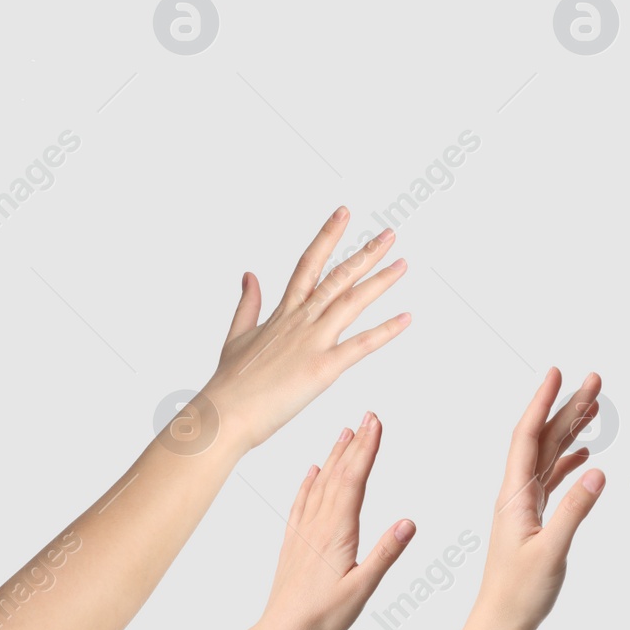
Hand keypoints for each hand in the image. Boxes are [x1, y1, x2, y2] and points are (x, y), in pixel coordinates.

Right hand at [201, 207, 410, 450]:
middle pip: (337, 277)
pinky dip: (385, 331)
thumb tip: (249, 274)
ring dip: (380, 282)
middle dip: (366, 253)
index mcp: (283, 312)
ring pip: (351, 302)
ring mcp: (312, 342)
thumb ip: (248, 303)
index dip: (328, 236)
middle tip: (389, 234)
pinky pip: (360, 345)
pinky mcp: (322, 368)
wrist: (224, 415)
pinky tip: (406, 318)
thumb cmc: (230, 382)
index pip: (309, 263)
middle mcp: (300, 320)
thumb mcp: (236, 335)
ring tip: (402, 264)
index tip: (344, 213)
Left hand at [253, 413, 414, 629]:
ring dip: (335, 455)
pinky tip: (313, 470)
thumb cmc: (322, 615)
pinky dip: (309, 482)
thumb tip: (409, 522)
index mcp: (337, 531)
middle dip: (356, 442)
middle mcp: (319, 524)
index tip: (376, 423)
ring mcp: (304, 531)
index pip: (355, 479)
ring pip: (321, 483)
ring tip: (345, 431)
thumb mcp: (363, 588)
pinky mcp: (295, 541)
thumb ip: (386, 553)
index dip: (366, 449)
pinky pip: (303, 502)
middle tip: (368, 415)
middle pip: (339, 473)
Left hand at [468, 369, 604, 629]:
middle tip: (592, 382)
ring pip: (550, 455)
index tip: (556, 375)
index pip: (528, 437)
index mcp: (514, 496)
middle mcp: (517, 494)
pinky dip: (569, 460)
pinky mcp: (533, 518)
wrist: (501, 622)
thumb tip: (596, 472)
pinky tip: (583, 454)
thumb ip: (574, 510)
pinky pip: (552, 478)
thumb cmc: (517, 593)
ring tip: (593, 407)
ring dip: (571, 429)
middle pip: (544, 438)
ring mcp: (525, 505)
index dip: (542, 402)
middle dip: (567, 406)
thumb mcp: (550, 551)